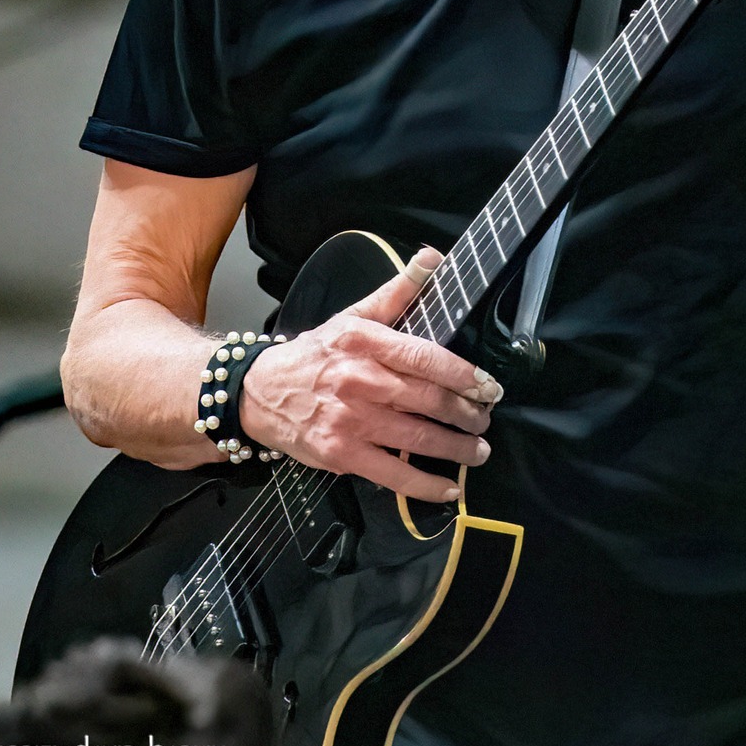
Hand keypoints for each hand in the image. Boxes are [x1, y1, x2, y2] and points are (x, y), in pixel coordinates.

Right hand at [237, 247, 500, 501]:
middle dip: (467, 413)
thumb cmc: (314, 355)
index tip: (488, 386)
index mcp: (365, 343)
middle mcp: (360, 381)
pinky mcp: (341, 455)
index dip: (464, 375)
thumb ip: (397, 292)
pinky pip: (393, 473)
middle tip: (486, 418)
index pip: (426, 357)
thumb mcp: (352, 316)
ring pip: (418, 437)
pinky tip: (450, 487)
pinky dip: (426, 484)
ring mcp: (351, 421)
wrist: (257, 393)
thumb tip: (433, 259)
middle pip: (429, 399)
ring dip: (456, 447)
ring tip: (479, 449)